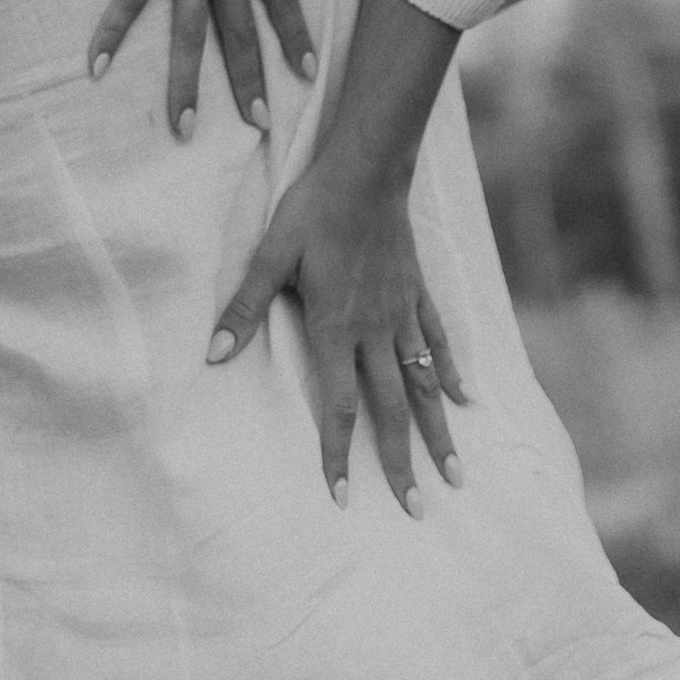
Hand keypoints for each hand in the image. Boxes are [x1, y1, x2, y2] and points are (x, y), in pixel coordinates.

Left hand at [206, 163, 468, 510]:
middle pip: (390, 410)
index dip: (338, 455)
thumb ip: (246, 307)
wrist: (367, 168)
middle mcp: (375, 330)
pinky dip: (450, 372)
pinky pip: (438, 341)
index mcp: (336, 327)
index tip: (344, 499)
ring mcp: (403, 313)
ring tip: (455, 477)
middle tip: (416, 512)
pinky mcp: (419, 291)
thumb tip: (214, 355)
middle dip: (401, 464)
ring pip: (423, 384)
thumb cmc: (314, 209)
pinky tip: (465, 400)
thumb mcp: (271, 254)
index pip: (338, 406)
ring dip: (438, 432)